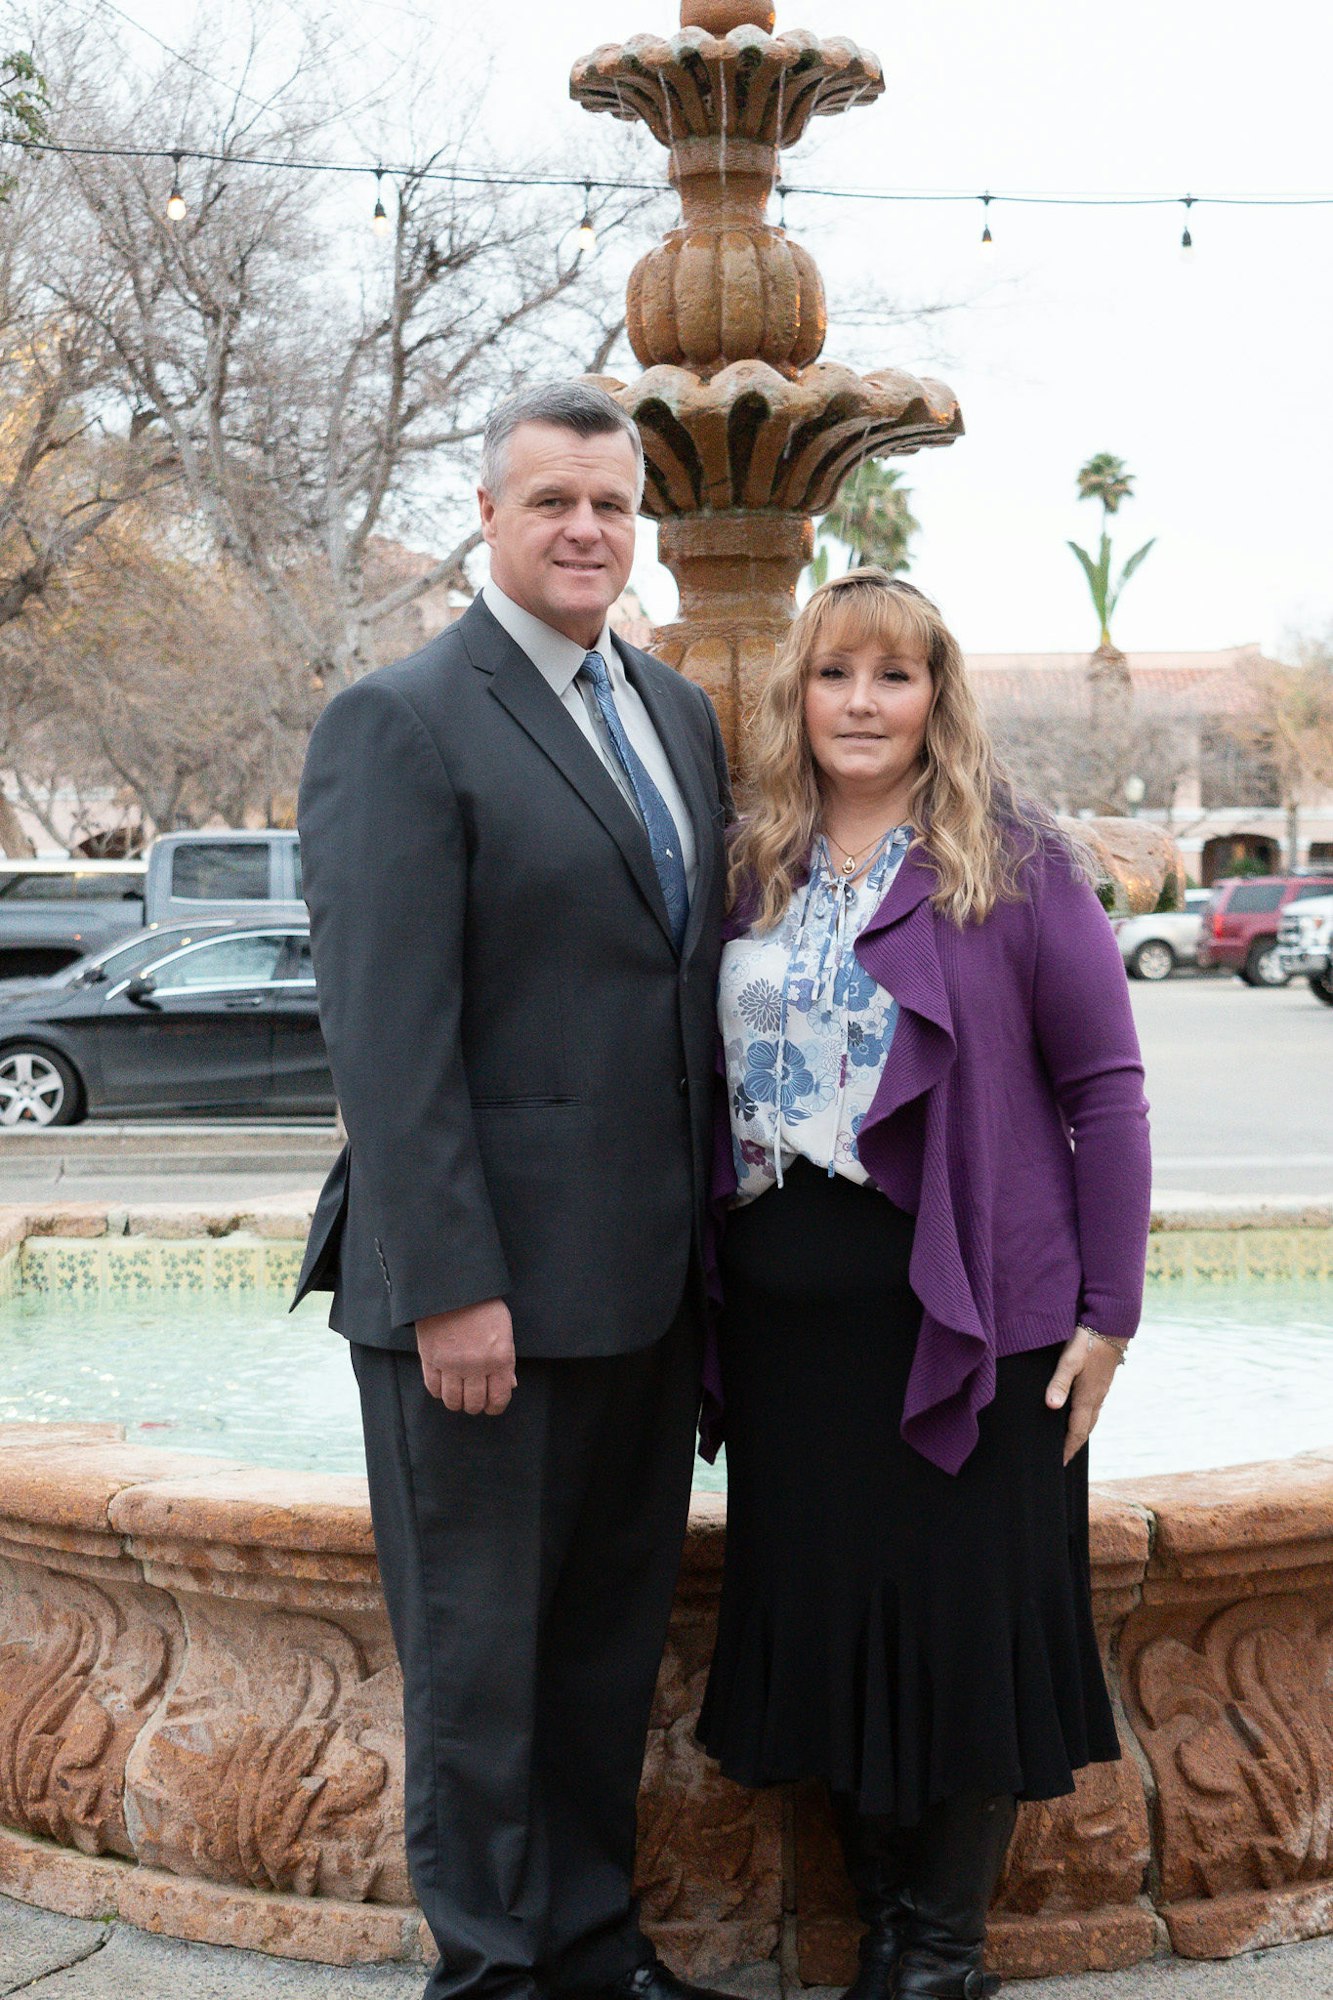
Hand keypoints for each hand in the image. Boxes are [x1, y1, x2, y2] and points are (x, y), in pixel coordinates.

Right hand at [416, 1299, 515, 1415]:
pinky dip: (439, 1391)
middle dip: (476, 1405)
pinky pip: (434, 1388)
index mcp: (500, 1358)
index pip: (499, 1398)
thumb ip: (506, 1361)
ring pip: (453, 1401)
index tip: (492, 1405)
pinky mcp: (430, 1359)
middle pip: (475, 1404)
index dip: (495, 1406)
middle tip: (475, 1399)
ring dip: (457, 1402)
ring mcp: (451, 1364)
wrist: (454, 1286)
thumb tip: (508, 1385)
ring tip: (459, 1394)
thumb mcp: (504, 1330)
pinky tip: (444, 1385)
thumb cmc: (483, 1305)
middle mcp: (476, 1366)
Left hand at [1045, 1330, 1125, 1465]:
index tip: (1060, 1463)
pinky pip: (1093, 1407)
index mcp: (1087, 1398)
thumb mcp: (1069, 1361)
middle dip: (1074, 1444)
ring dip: (1080, 1431)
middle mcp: (1096, 1398)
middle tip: (1063, 1457)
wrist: (1112, 1327)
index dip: (1067, 1448)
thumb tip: (1051, 1407)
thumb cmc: (1088, 1343)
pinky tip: (1079, 1413)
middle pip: (1085, 1429)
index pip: (1076, 1431)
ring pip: (1091, 1418)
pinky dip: (1085, 1417)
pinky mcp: (1102, 1382)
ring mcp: (1101, 1390)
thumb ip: (1059, 1383)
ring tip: (1069, 1440)